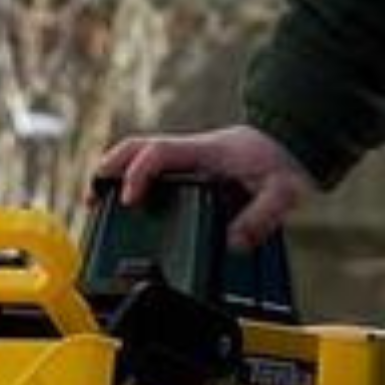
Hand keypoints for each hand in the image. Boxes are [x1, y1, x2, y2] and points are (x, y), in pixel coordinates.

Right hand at [94, 124, 314, 249]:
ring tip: (97, 203)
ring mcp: (189, 156)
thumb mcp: (282, 191)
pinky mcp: (190, 165)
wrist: (291, 140)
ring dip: (115, 172)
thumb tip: (233, 243)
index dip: (137, 173)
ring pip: (140, 154)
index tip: (126, 200)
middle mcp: (192, 151)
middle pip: (137, 148)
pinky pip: (152, 165)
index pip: (158, 152)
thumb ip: (261, 217)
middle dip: (109, 170)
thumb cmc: (282, 163)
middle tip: (92, 199)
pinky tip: (127, 203)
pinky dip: (132, 177)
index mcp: (206, 152)